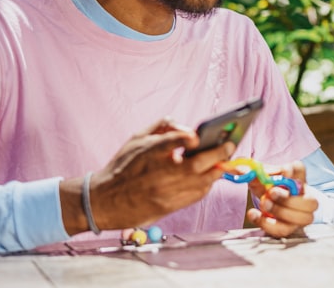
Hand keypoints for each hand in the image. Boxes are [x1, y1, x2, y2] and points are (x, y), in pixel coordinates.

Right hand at [60, 117, 234, 234]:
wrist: (104, 201)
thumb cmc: (122, 166)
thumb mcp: (136, 138)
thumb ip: (164, 126)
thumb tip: (189, 129)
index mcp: (148, 153)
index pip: (170, 142)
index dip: (185, 138)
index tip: (197, 135)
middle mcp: (158, 174)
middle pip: (196, 164)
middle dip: (218, 153)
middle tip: (230, 145)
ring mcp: (165, 192)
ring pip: (202, 182)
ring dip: (216, 170)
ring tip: (223, 160)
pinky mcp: (169, 207)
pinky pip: (196, 195)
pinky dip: (207, 184)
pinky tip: (210, 176)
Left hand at [245, 161, 317, 237]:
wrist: (264, 201)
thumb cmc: (266, 186)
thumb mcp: (259, 177)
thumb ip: (252, 173)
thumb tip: (243, 171)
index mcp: (297, 178)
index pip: (300, 170)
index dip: (293, 171)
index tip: (283, 171)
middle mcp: (304, 197)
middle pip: (311, 201)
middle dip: (290, 199)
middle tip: (271, 193)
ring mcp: (300, 215)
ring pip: (302, 219)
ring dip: (281, 212)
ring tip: (264, 204)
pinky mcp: (289, 228)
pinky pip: (284, 230)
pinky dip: (267, 224)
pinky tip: (254, 215)